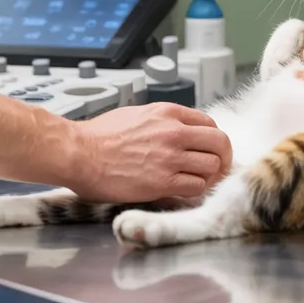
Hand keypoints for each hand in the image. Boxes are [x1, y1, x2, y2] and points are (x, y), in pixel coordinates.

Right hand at [68, 102, 232, 201]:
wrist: (80, 153)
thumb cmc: (101, 135)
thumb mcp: (137, 114)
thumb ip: (163, 121)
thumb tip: (179, 131)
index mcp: (167, 112)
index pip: (210, 123)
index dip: (213, 139)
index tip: (210, 149)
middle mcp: (173, 132)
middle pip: (219, 143)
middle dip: (223, 157)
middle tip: (217, 168)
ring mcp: (170, 157)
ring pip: (212, 167)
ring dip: (208, 176)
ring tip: (198, 180)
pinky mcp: (162, 182)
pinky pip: (196, 187)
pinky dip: (195, 190)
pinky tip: (183, 189)